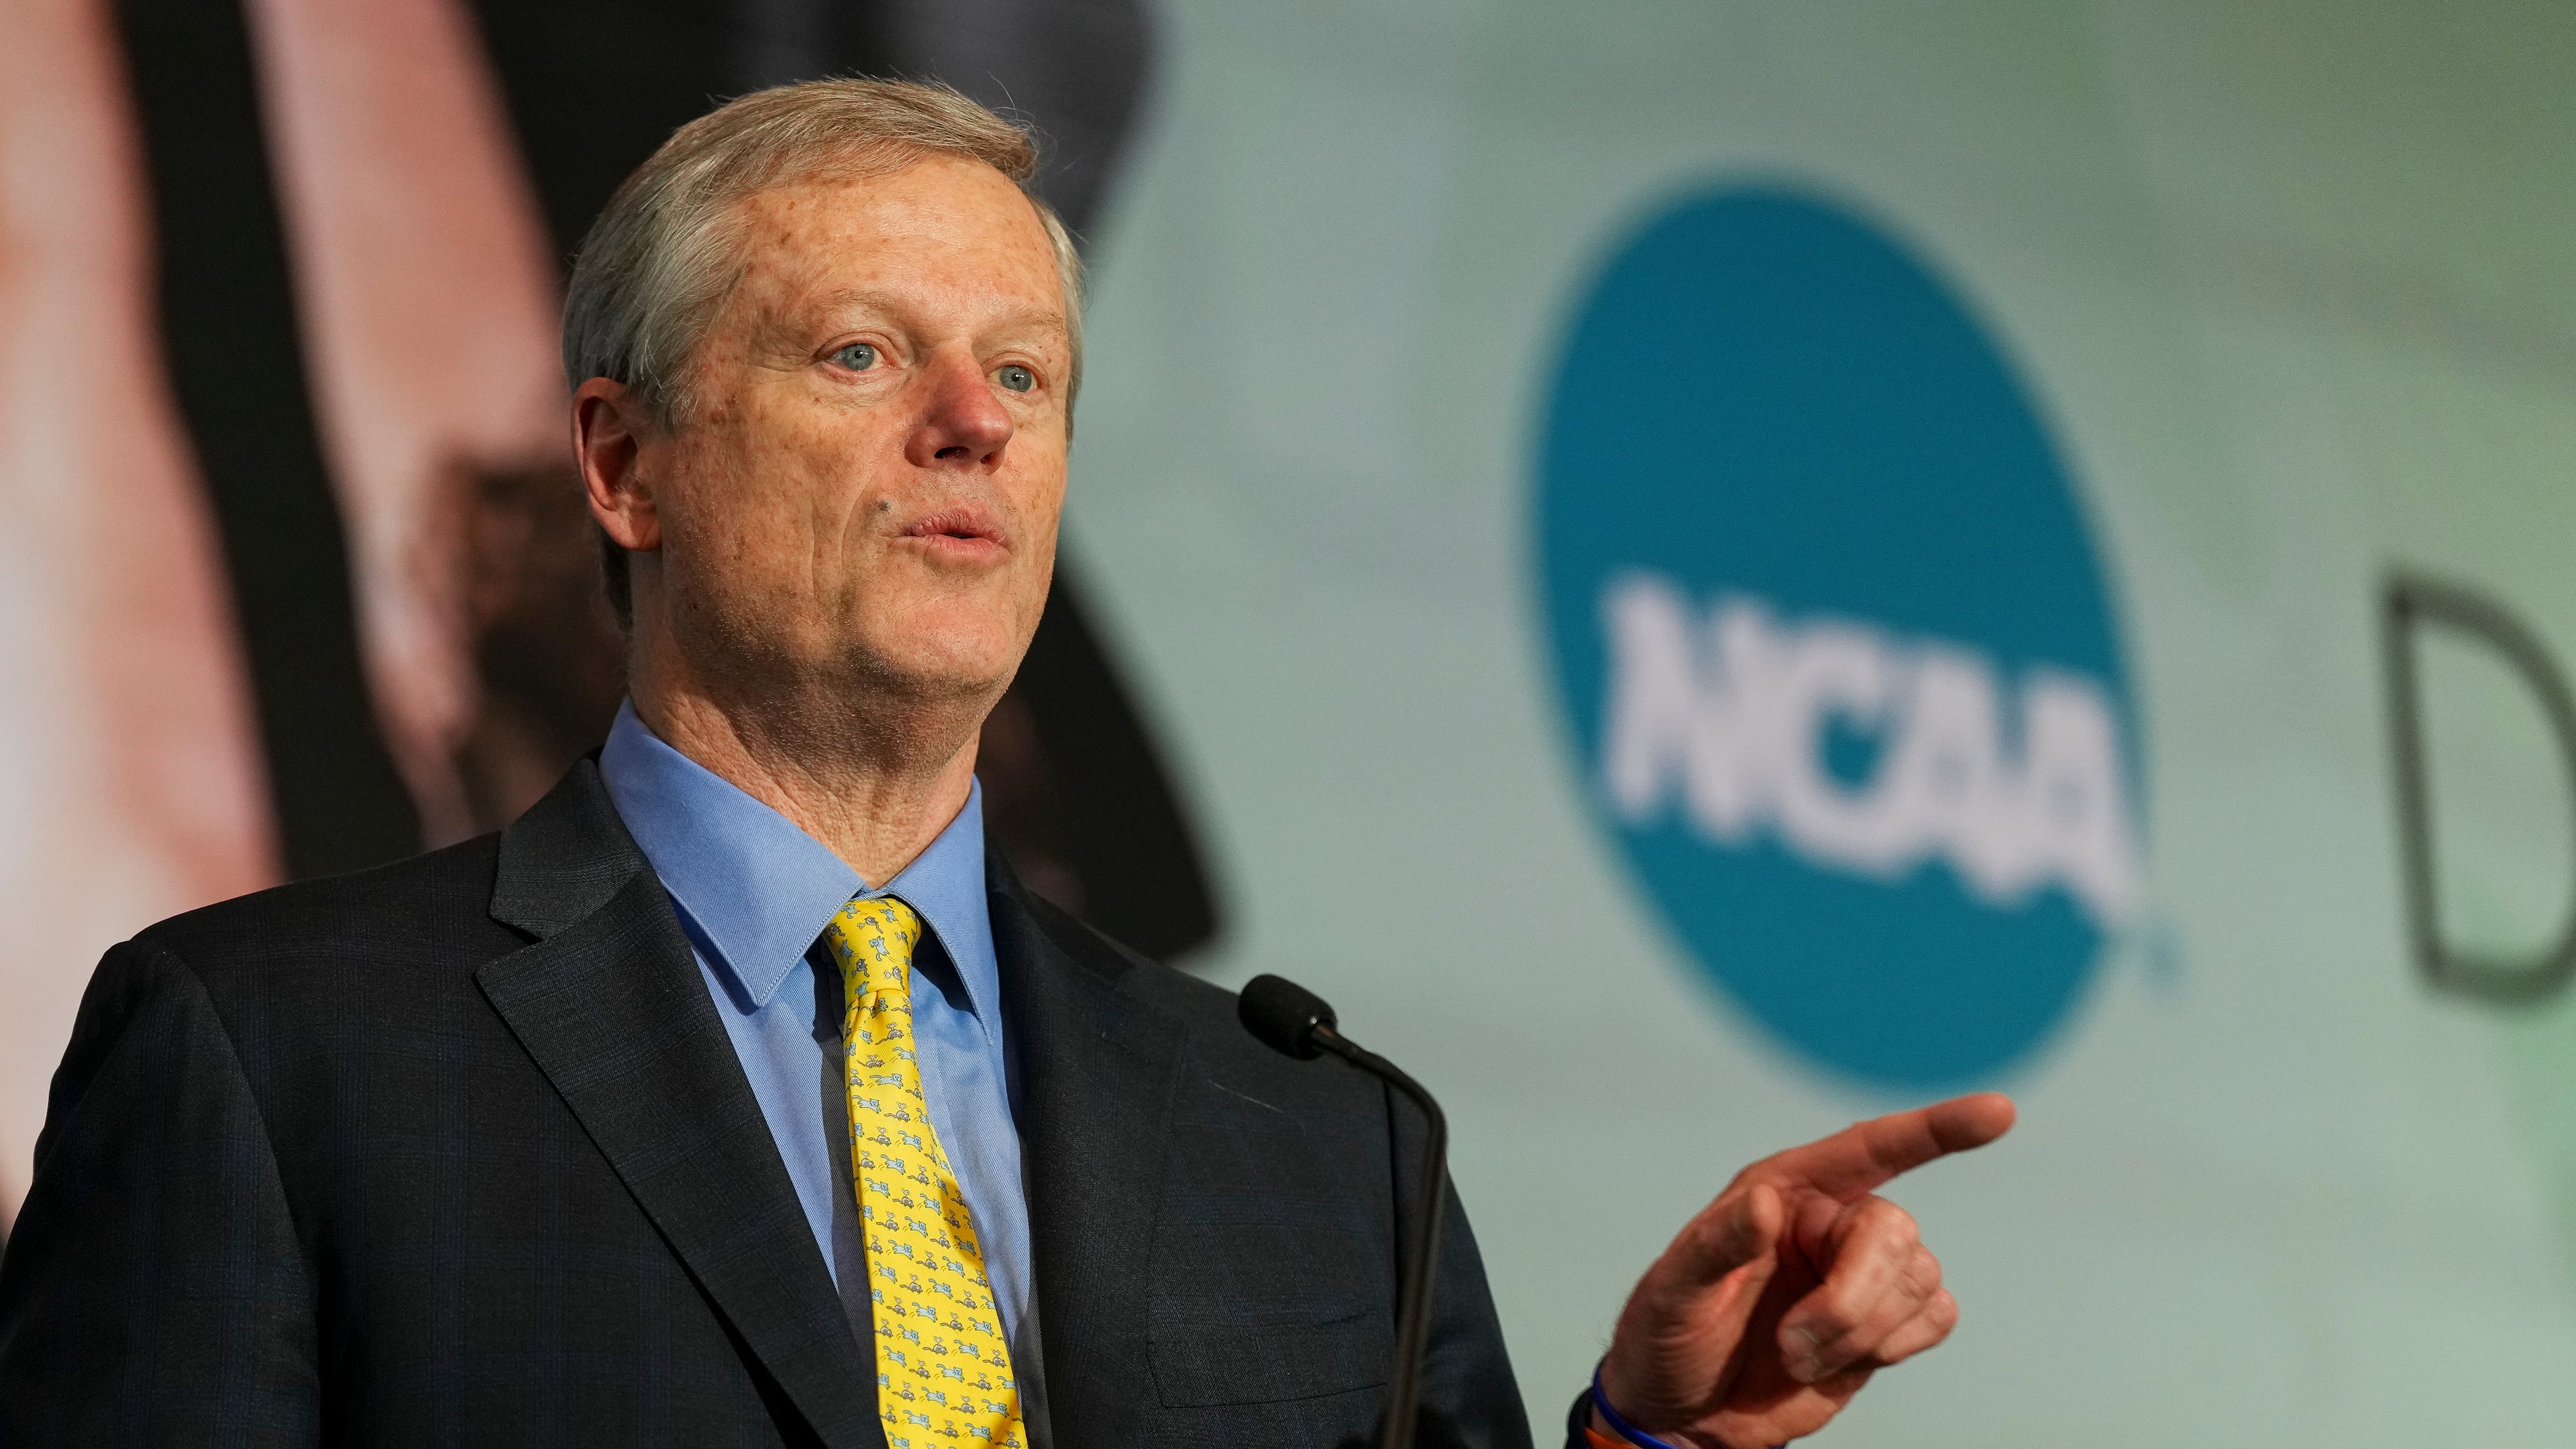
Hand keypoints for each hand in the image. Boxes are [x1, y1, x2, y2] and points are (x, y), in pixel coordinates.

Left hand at [1594, 1093, 2015, 1447]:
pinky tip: (1843, 1358)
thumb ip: (1717, 1246)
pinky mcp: (1886, 1321)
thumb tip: (1765, 1205)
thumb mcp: (1673, 1292)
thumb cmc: (1670, 1336)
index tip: (1998, 1112)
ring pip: (1919, 1279)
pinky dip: (1893, 1344)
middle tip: (1792, 1345)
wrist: (1688, 1411)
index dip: (1935, 1128)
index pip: (1869, 1146)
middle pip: (1894, 1232)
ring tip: (1797, 1355)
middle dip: (1852, 1298)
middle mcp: (1831, 1219)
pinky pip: (1935, 1315)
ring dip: (1861, 1332)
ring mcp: (1862, 1271)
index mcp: (1784, 1189)